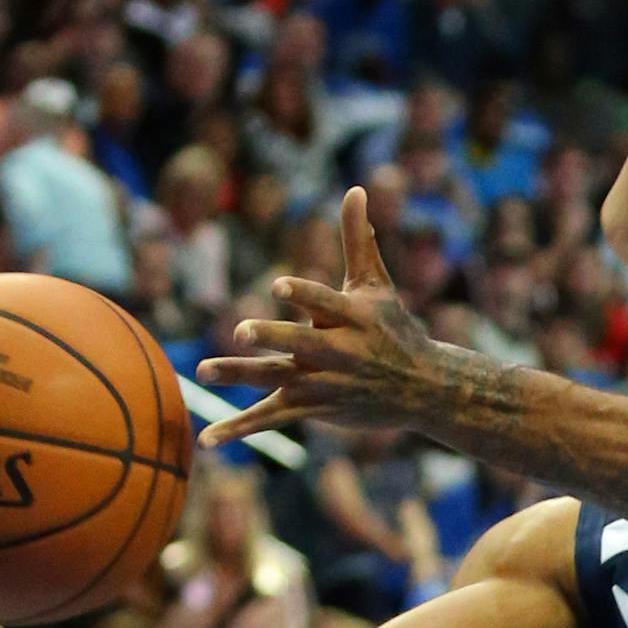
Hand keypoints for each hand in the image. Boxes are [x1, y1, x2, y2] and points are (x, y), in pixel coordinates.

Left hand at [197, 187, 433, 444]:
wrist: (422, 388)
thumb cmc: (395, 328)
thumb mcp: (377, 284)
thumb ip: (359, 239)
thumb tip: (356, 188)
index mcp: (353, 318)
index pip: (325, 304)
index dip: (303, 296)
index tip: (279, 285)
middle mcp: (338, 352)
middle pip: (301, 344)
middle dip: (274, 339)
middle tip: (243, 330)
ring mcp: (323, 382)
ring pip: (277, 379)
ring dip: (241, 375)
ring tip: (205, 370)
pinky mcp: (312, 408)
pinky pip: (271, 418)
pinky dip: (238, 428)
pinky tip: (207, 439)